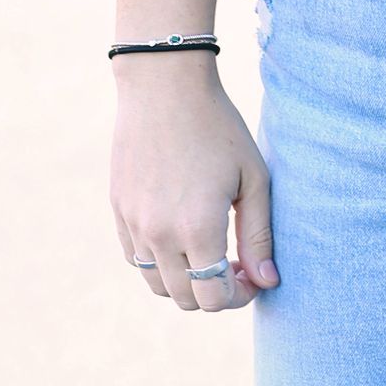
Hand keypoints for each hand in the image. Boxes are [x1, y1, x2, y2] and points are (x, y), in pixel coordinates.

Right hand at [111, 65, 278, 310]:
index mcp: (198, 228)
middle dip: (215, 293)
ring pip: (158, 285)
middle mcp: (160, 235)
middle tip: (235, 265)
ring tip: (208, 251)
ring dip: (186, 281)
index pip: (215, 299)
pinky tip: (180, 234)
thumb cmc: (218, 127)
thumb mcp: (253, 177)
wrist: (164, 86)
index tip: (253, 277)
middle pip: (186, 298)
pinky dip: (159, 262)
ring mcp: (134, 224)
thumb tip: (267, 282)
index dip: (239, 297)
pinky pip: (136, 259)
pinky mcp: (118, 211)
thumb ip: (259, 236)